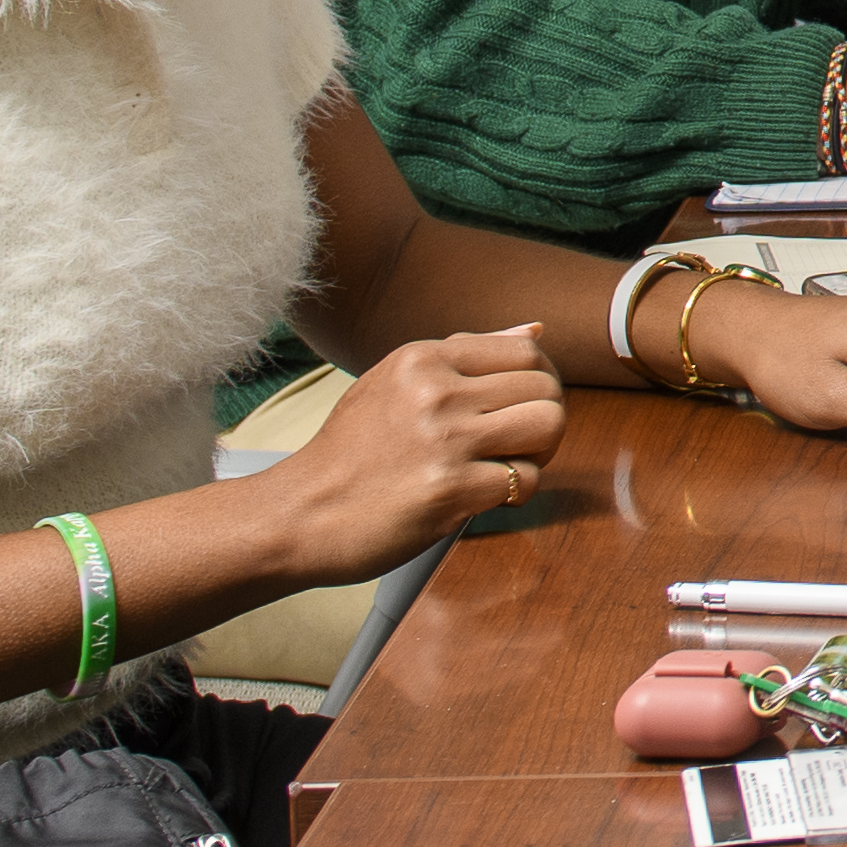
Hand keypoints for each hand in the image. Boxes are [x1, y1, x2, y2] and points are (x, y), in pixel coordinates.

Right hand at [254, 325, 566, 575]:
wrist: (298, 514)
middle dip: (543, 421)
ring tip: (504, 466)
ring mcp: (444, 439)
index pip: (525, 353)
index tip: (518, 411)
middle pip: (546, 388)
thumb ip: (464, 356)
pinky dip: (514, 493)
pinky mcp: (450, 490)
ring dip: (538, 453)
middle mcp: (436, 391)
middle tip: (515, 446)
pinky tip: (481, 496)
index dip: (538, 385)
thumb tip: (535, 332)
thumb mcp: (394, 383)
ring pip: (548, 426)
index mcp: (423, 358)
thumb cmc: (348, 454)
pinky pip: (524, 480)